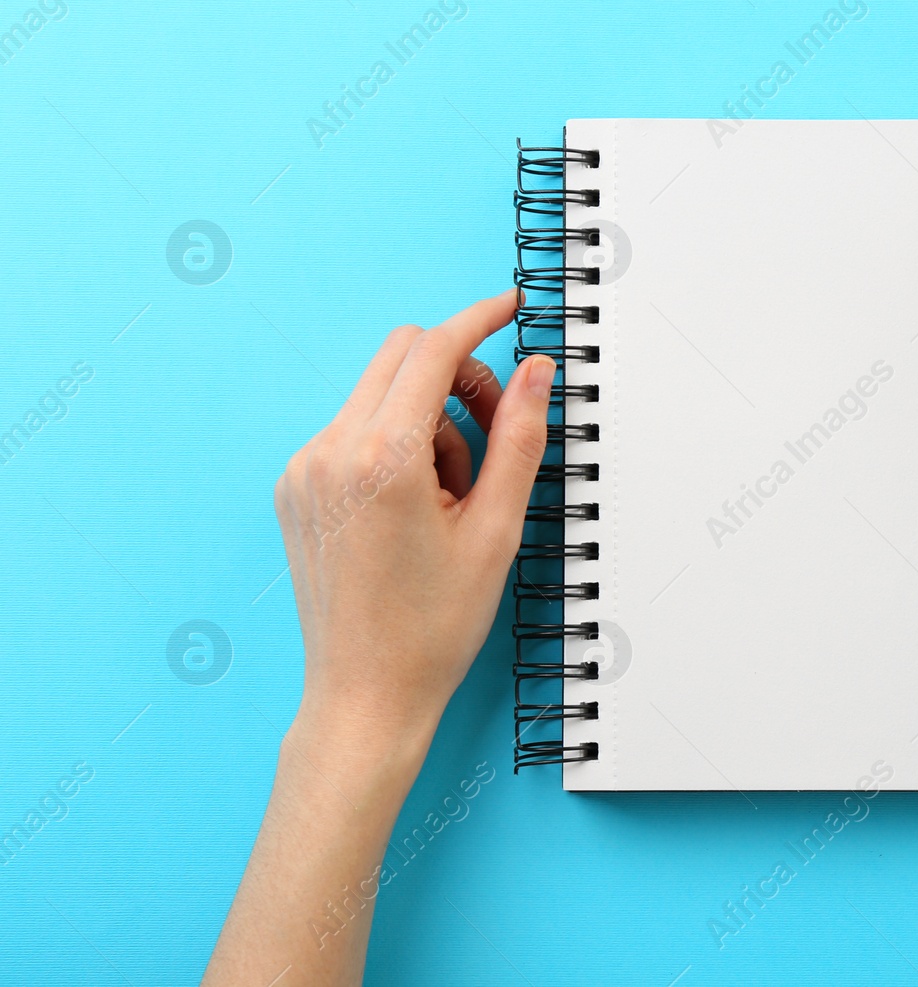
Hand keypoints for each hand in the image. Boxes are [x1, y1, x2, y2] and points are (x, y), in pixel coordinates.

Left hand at [273, 289, 554, 745]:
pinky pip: (352, 429)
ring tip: (454, 494)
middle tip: (497, 427)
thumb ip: (519, 437)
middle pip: (400, 356)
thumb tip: (536, 370)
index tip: (511, 309)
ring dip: (426, 415)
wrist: (366, 696)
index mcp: (382, 458)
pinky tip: (417, 504)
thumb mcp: (496, 529)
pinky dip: (394, 442)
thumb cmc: (433, 627)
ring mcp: (303, 469)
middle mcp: (330, 451)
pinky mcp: (294, 488)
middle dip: (457, 373)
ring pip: (378, 393)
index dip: (479, 320)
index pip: (432, 350)